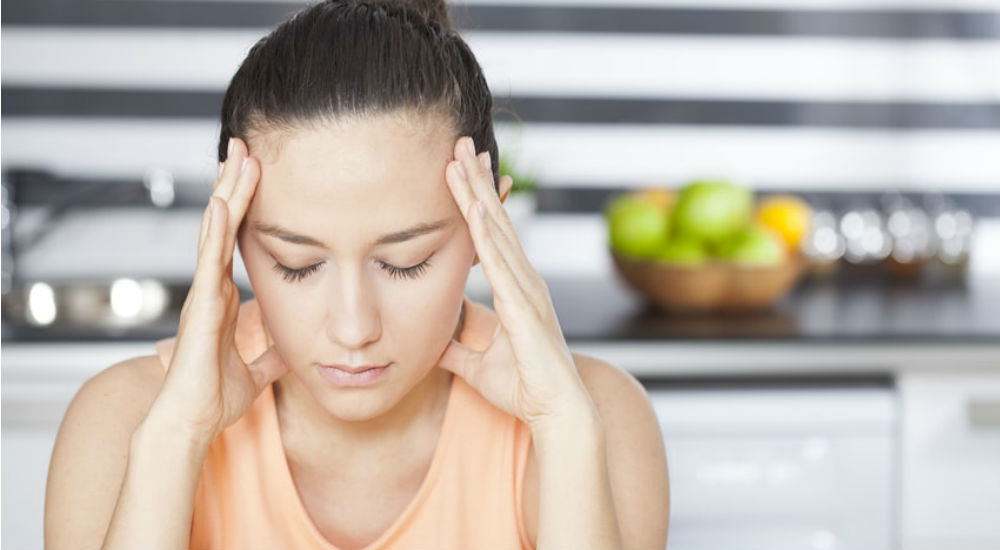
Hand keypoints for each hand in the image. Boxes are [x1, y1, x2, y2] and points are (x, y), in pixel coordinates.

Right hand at [150, 137, 286, 441]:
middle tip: (245, 146)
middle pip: (225, 226)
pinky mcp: (200, 309)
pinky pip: (208, 264)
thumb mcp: (256, 370)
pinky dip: (215, 234)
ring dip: (227, 195)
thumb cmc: (213, 398)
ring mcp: (203, 294)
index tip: (256, 174)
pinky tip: (221, 205)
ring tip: (237, 157)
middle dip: (234, 186)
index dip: (245, 207)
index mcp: (223, 297)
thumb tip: (292, 348)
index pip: (238, 240)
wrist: (192, 422)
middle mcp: (211, 288)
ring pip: (216, 234)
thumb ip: (271, 354)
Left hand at [438, 136, 594, 427]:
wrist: (554, 411)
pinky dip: (485, 232)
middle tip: (460, 143)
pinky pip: (499, 261)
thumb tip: (430, 337)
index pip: (490, 235)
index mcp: (514, 288)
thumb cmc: (523, 388)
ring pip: (496, 230)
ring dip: (477, 193)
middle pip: (495, 220)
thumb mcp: (474, 363)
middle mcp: (523, 279)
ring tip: (461, 158)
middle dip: (477, 181)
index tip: (460, 170)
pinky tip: (472, 207)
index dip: (475, 201)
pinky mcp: (522, 304)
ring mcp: (526, 288)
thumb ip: (454, 345)